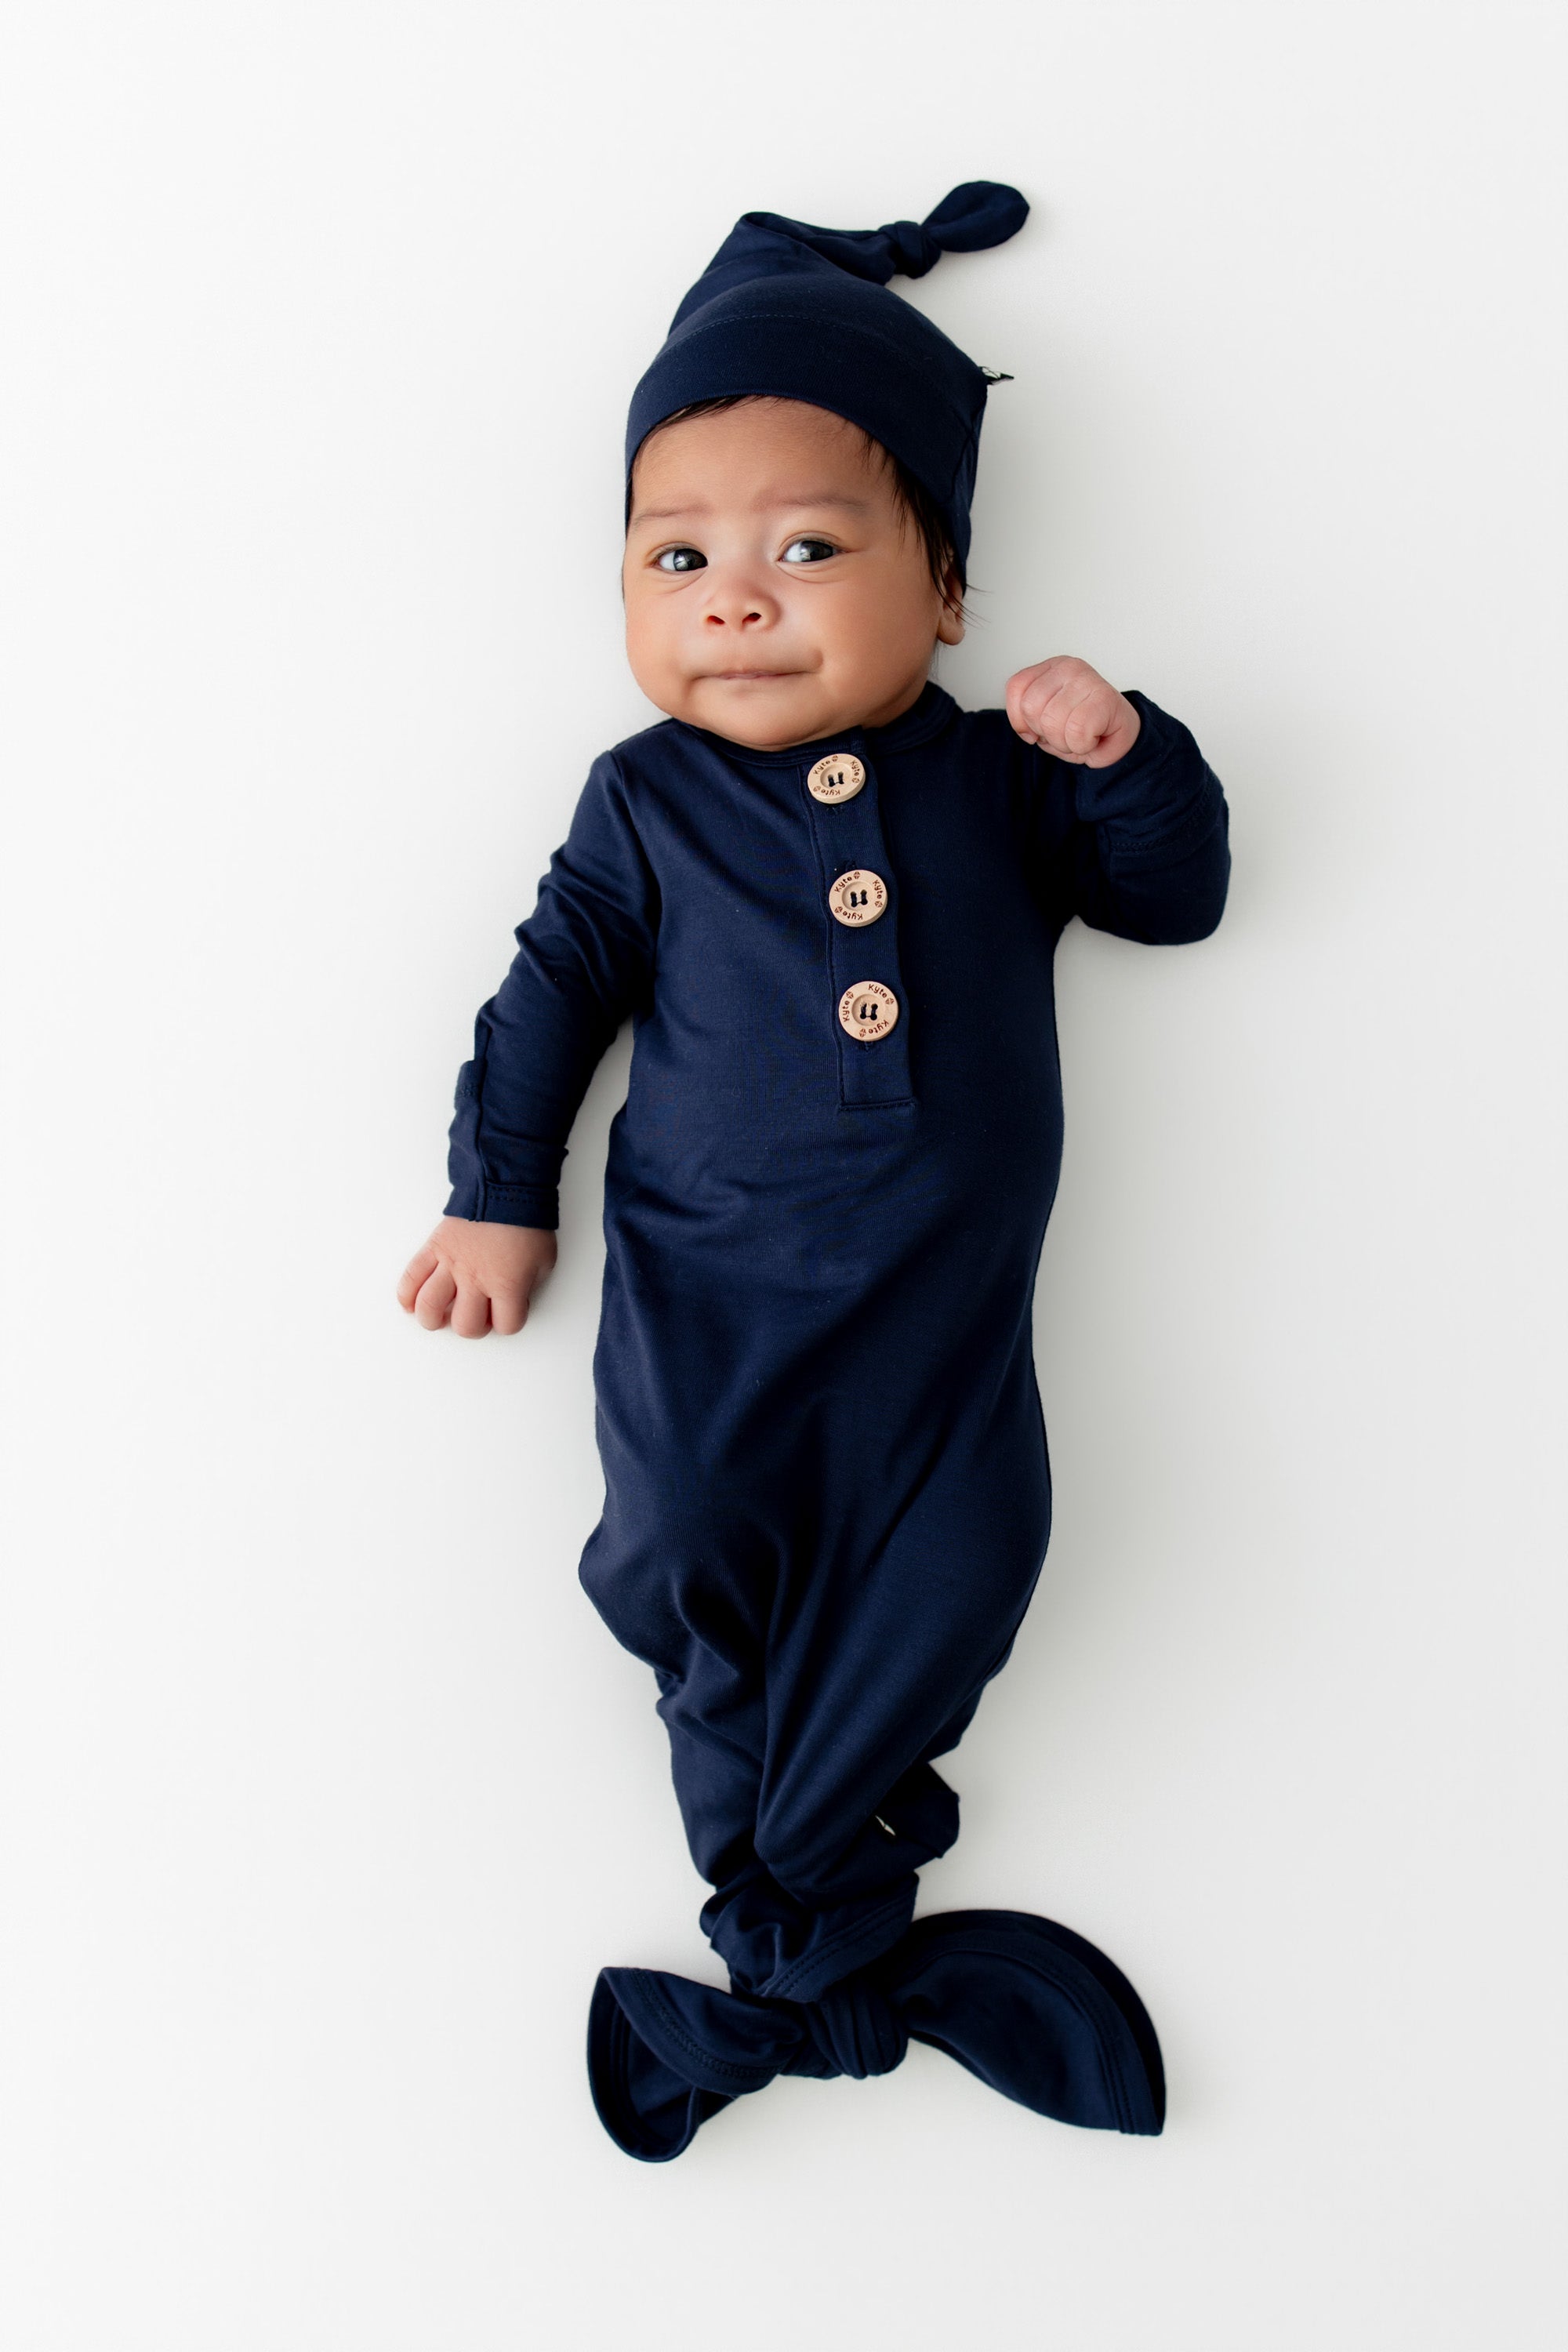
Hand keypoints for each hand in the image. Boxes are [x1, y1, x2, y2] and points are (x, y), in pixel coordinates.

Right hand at [397, 1216, 556, 1337]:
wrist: (505, 1186)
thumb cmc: (527, 1220)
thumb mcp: (544, 1259)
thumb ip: (529, 1284)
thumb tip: (516, 1297)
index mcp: (508, 1284)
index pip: (506, 1325)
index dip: (509, 1322)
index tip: (509, 1312)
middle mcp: (476, 1279)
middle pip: (466, 1325)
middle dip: (473, 1326)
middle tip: (475, 1316)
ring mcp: (452, 1264)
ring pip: (430, 1306)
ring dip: (432, 1318)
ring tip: (437, 1317)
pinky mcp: (435, 1248)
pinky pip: (412, 1276)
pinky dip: (407, 1294)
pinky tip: (410, 1303)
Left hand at [1005, 656, 1140, 767]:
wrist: (1120, 739)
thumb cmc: (1083, 729)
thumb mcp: (1045, 722)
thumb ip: (1026, 717)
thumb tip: (1027, 730)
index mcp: (1050, 668)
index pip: (1016, 687)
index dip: (1022, 720)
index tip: (1039, 731)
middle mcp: (1069, 667)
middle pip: (1030, 707)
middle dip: (1045, 733)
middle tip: (1066, 733)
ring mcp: (1088, 679)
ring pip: (1051, 722)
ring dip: (1064, 742)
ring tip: (1080, 736)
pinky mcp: (1105, 697)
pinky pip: (1076, 731)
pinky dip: (1081, 746)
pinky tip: (1093, 738)